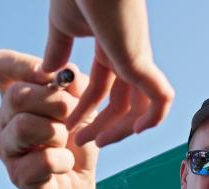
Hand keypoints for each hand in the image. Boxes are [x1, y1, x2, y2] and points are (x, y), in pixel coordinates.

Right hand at [0, 49, 97, 188]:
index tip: (51, 77)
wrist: (79, 181)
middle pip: (16, 96)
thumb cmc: (75, 138)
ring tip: (67, 141)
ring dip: (58, 132)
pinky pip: (44, 159)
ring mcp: (6, 148)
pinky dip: (65, 159)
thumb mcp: (81, 105)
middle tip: (73, 115)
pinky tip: (67, 162)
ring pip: (25, 126)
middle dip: (54, 102)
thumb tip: (67, 73)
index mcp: (13, 96)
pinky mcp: (17, 175)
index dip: (23, 64)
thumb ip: (74, 85)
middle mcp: (2, 120)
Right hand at [42, 0, 173, 145]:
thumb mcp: (61, 25)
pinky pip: (159, 98)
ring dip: (120, 129)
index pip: (103, 86)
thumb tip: (48, 73)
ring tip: (97, 143)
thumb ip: (57, 50)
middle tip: (81, 141)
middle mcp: (128, 55)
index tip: (70, 124)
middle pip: (122, 101)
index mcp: (110, 46)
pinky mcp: (140, 60)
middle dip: (102, 124)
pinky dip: (153, 118)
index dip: (87, 108)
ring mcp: (136, 59)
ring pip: (140, 106)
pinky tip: (138, 131)